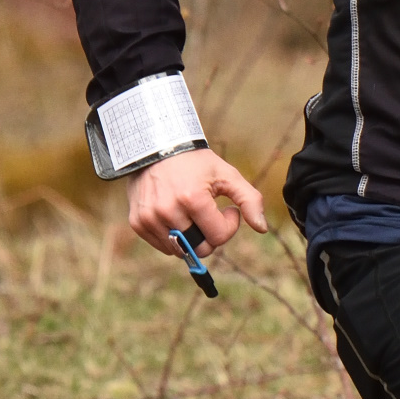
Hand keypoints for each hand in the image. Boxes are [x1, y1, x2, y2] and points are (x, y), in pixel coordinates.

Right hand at [127, 145, 269, 257]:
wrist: (156, 148)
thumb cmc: (196, 162)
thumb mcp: (227, 175)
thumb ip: (249, 200)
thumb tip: (262, 228)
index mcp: (192, 199)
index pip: (219, 237)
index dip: (229, 225)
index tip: (227, 208)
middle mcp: (168, 211)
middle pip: (200, 249)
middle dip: (211, 236)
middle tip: (210, 215)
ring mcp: (150, 218)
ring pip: (181, 251)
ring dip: (192, 237)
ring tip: (192, 213)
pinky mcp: (138, 222)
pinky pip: (163, 246)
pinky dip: (174, 238)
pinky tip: (176, 216)